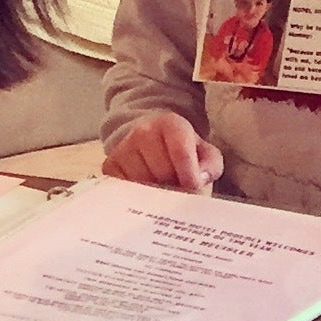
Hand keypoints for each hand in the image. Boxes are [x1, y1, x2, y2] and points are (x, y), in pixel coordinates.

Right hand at [102, 111, 220, 192]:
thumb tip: (198, 179)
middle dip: (172, 185)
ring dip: (154, 193)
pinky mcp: (110, 164)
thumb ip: (210, 165)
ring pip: (142, 183)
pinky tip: (144, 190)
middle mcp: (144, 131)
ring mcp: (124, 147)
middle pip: (162, 172)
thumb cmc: (183, 151)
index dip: (189, 177)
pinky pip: (124, 189)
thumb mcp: (205, 154)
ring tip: (160, 186)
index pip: (181, 154)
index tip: (192, 190)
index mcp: (171, 124)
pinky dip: (136, 196)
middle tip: (176, 187)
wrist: (152, 142)